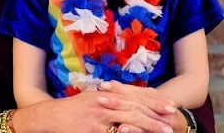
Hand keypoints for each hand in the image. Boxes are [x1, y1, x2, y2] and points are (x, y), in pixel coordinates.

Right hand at [12, 86, 176, 132]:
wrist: (50, 117)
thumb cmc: (71, 110)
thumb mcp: (91, 99)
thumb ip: (109, 98)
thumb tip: (126, 99)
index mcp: (106, 94)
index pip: (134, 95)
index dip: (153, 99)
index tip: (168, 104)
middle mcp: (105, 102)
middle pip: (136, 106)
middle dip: (156, 112)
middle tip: (172, 117)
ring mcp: (99, 117)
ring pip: (131, 119)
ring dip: (150, 125)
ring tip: (165, 130)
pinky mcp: (94, 130)